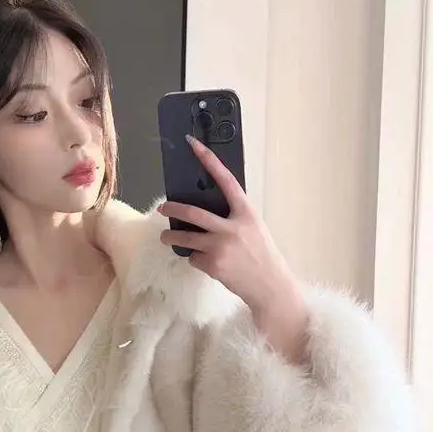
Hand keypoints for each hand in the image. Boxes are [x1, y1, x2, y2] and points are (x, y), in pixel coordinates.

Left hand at [158, 135, 308, 362]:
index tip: (194, 145)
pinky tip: (210, 264)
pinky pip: (194, 259)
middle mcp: (232, 227)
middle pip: (193, 213)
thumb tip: (206, 211)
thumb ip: (235, 217)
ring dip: (171, 238)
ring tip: (164, 238)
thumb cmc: (262, 255)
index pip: (226, 180)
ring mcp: (221, 247)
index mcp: (246, 212)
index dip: (209, 160)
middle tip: (162, 208)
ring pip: (186, 239)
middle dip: (173, 210)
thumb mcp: (254, 228)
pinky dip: (197, 260)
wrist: (270, 286)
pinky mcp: (213, 265)